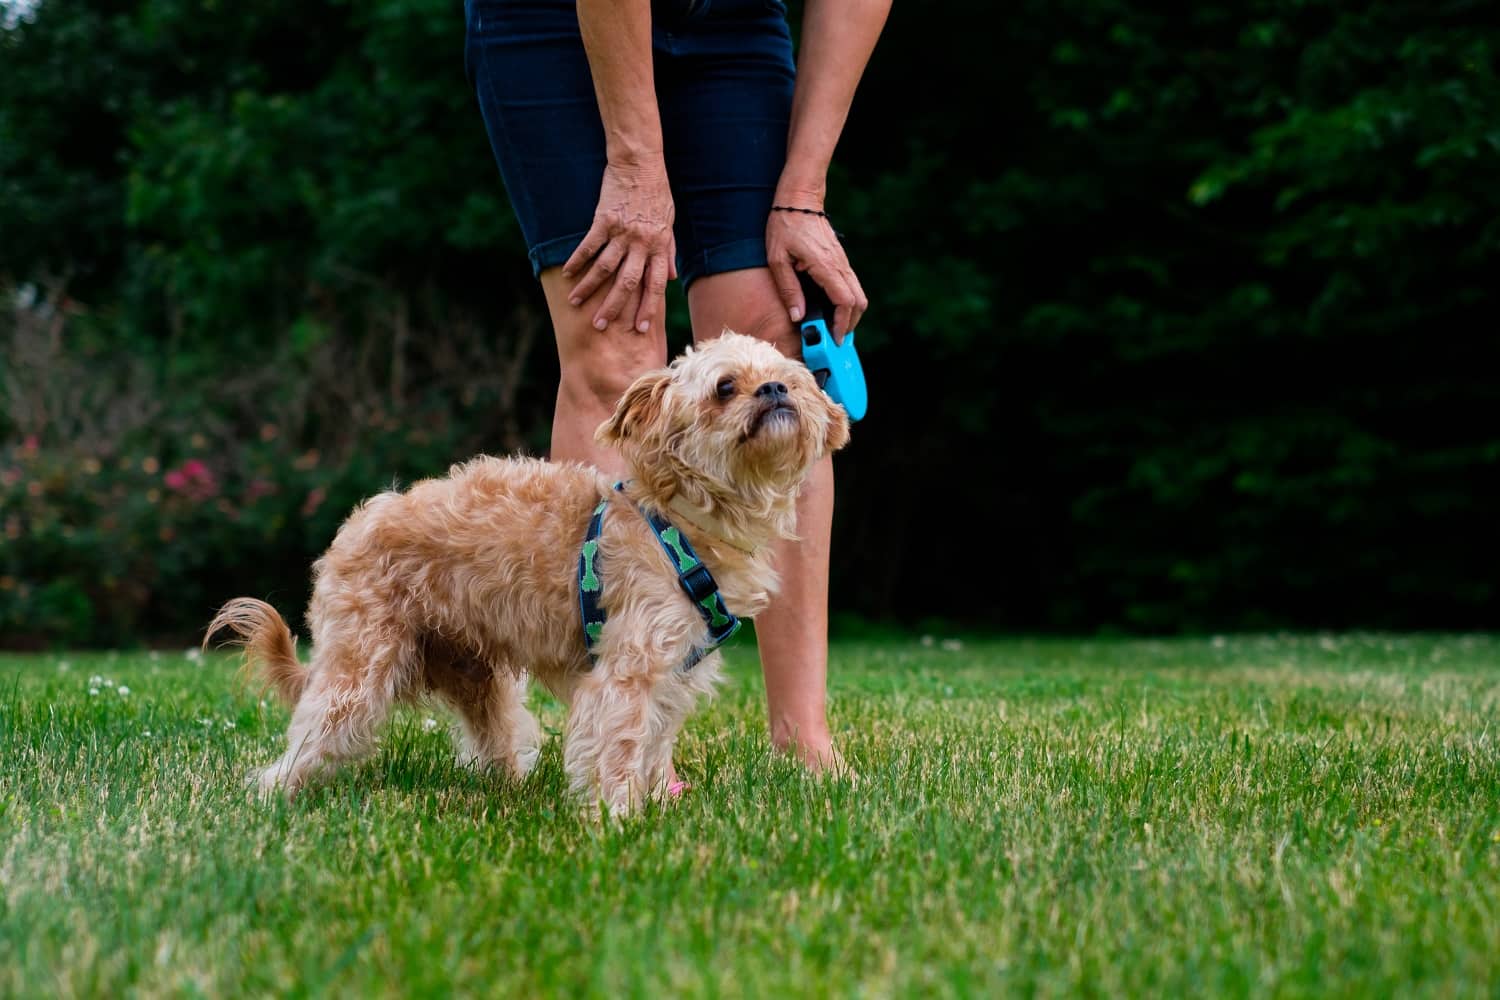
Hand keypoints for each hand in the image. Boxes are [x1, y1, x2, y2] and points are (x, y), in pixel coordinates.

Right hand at [563, 158, 676, 333]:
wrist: (640, 161)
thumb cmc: (657, 192)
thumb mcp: (670, 222)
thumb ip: (669, 251)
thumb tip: (670, 277)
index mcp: (659, 246)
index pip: (654, 285)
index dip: (647, 308)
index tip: (639, 329)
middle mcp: (642, 243)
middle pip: (627, 283)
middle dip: (613, 307)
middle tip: (600, 325)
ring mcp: (622, 232)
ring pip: (604, 268)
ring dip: (589, 288)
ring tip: (575, 302)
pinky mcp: (604, 219)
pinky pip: (588, 245)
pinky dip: (576, 260)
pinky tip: (566, 272)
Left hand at [766, 207, 867, 339]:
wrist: (799, 200)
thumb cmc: (785, 226)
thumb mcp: (778, 260)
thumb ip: (789, 289)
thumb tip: (798, 316)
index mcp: (825, 266)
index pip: (845, 301)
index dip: (842, 323)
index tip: (834, 338)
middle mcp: (839, 265)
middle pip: (859, 302)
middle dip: (849, 324)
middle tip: (834, 338)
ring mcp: (843, 262)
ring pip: (858, 295)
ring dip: (850, 315)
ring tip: (833, 328)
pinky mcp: (840, 261)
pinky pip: (851, 287)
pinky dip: (847, 303)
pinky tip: (832, 311)